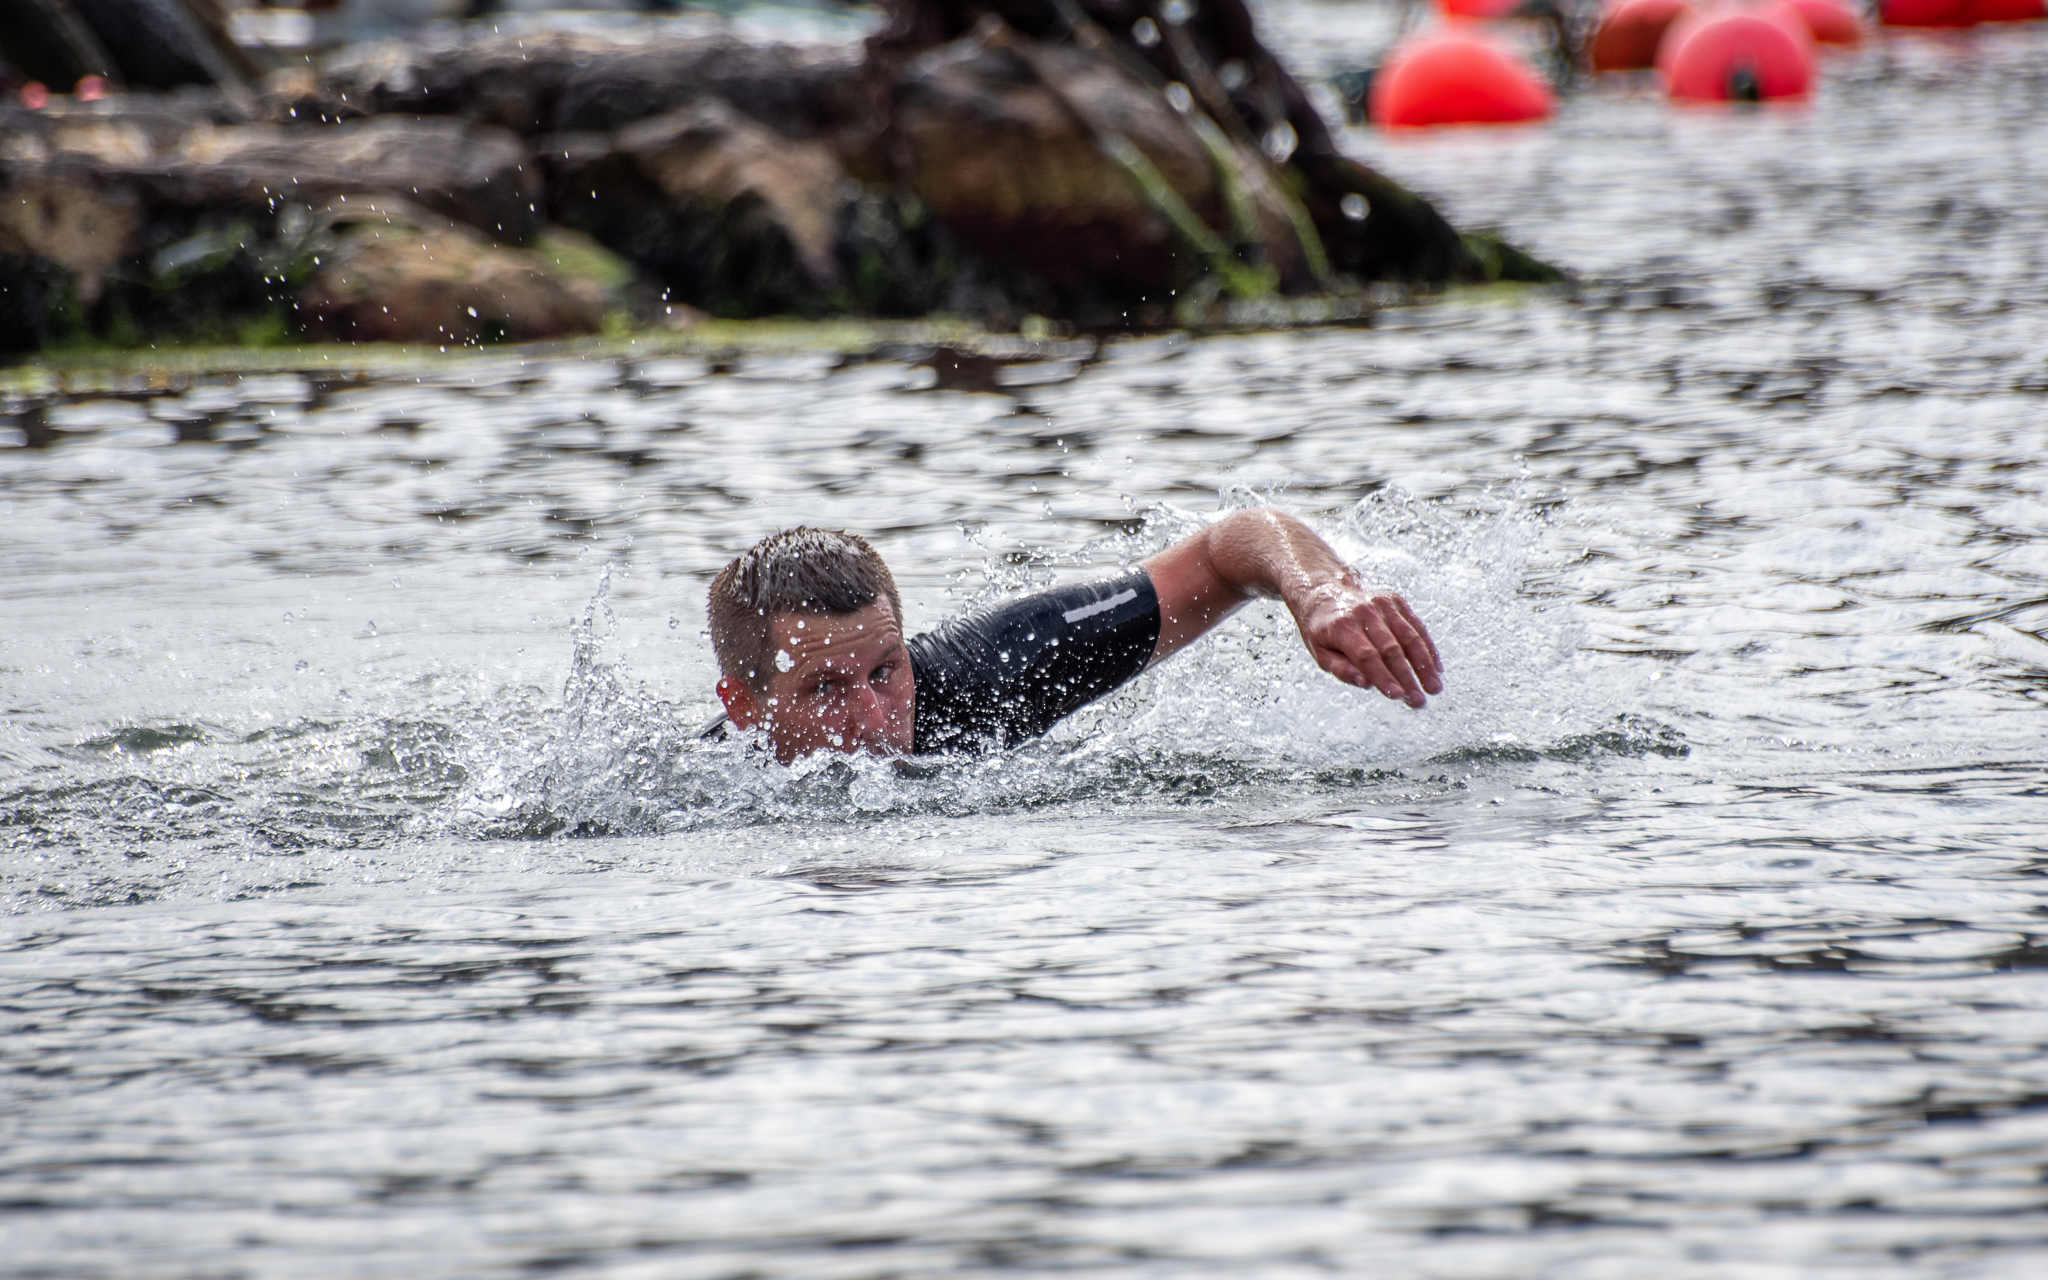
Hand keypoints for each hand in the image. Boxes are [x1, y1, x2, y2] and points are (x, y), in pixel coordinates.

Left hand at [1290, 580, 1442, 707]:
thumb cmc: (1322, 630)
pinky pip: (1416, 626)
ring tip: (1435, 687)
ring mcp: (1382, 604)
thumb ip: (1342, 670)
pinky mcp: (1395, 601)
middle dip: (1407, 677)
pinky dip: (1428, 648)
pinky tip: (1436, 668)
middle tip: (1419, 701)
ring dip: (1424, 664)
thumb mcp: (1320, 653)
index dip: (1384, 677)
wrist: (1323, 592)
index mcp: (1342, 627)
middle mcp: (1364, 612)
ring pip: (1409, 636)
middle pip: (1391, 648)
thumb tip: (1367, 683)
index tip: (1398, 696)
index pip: (1367, 656)